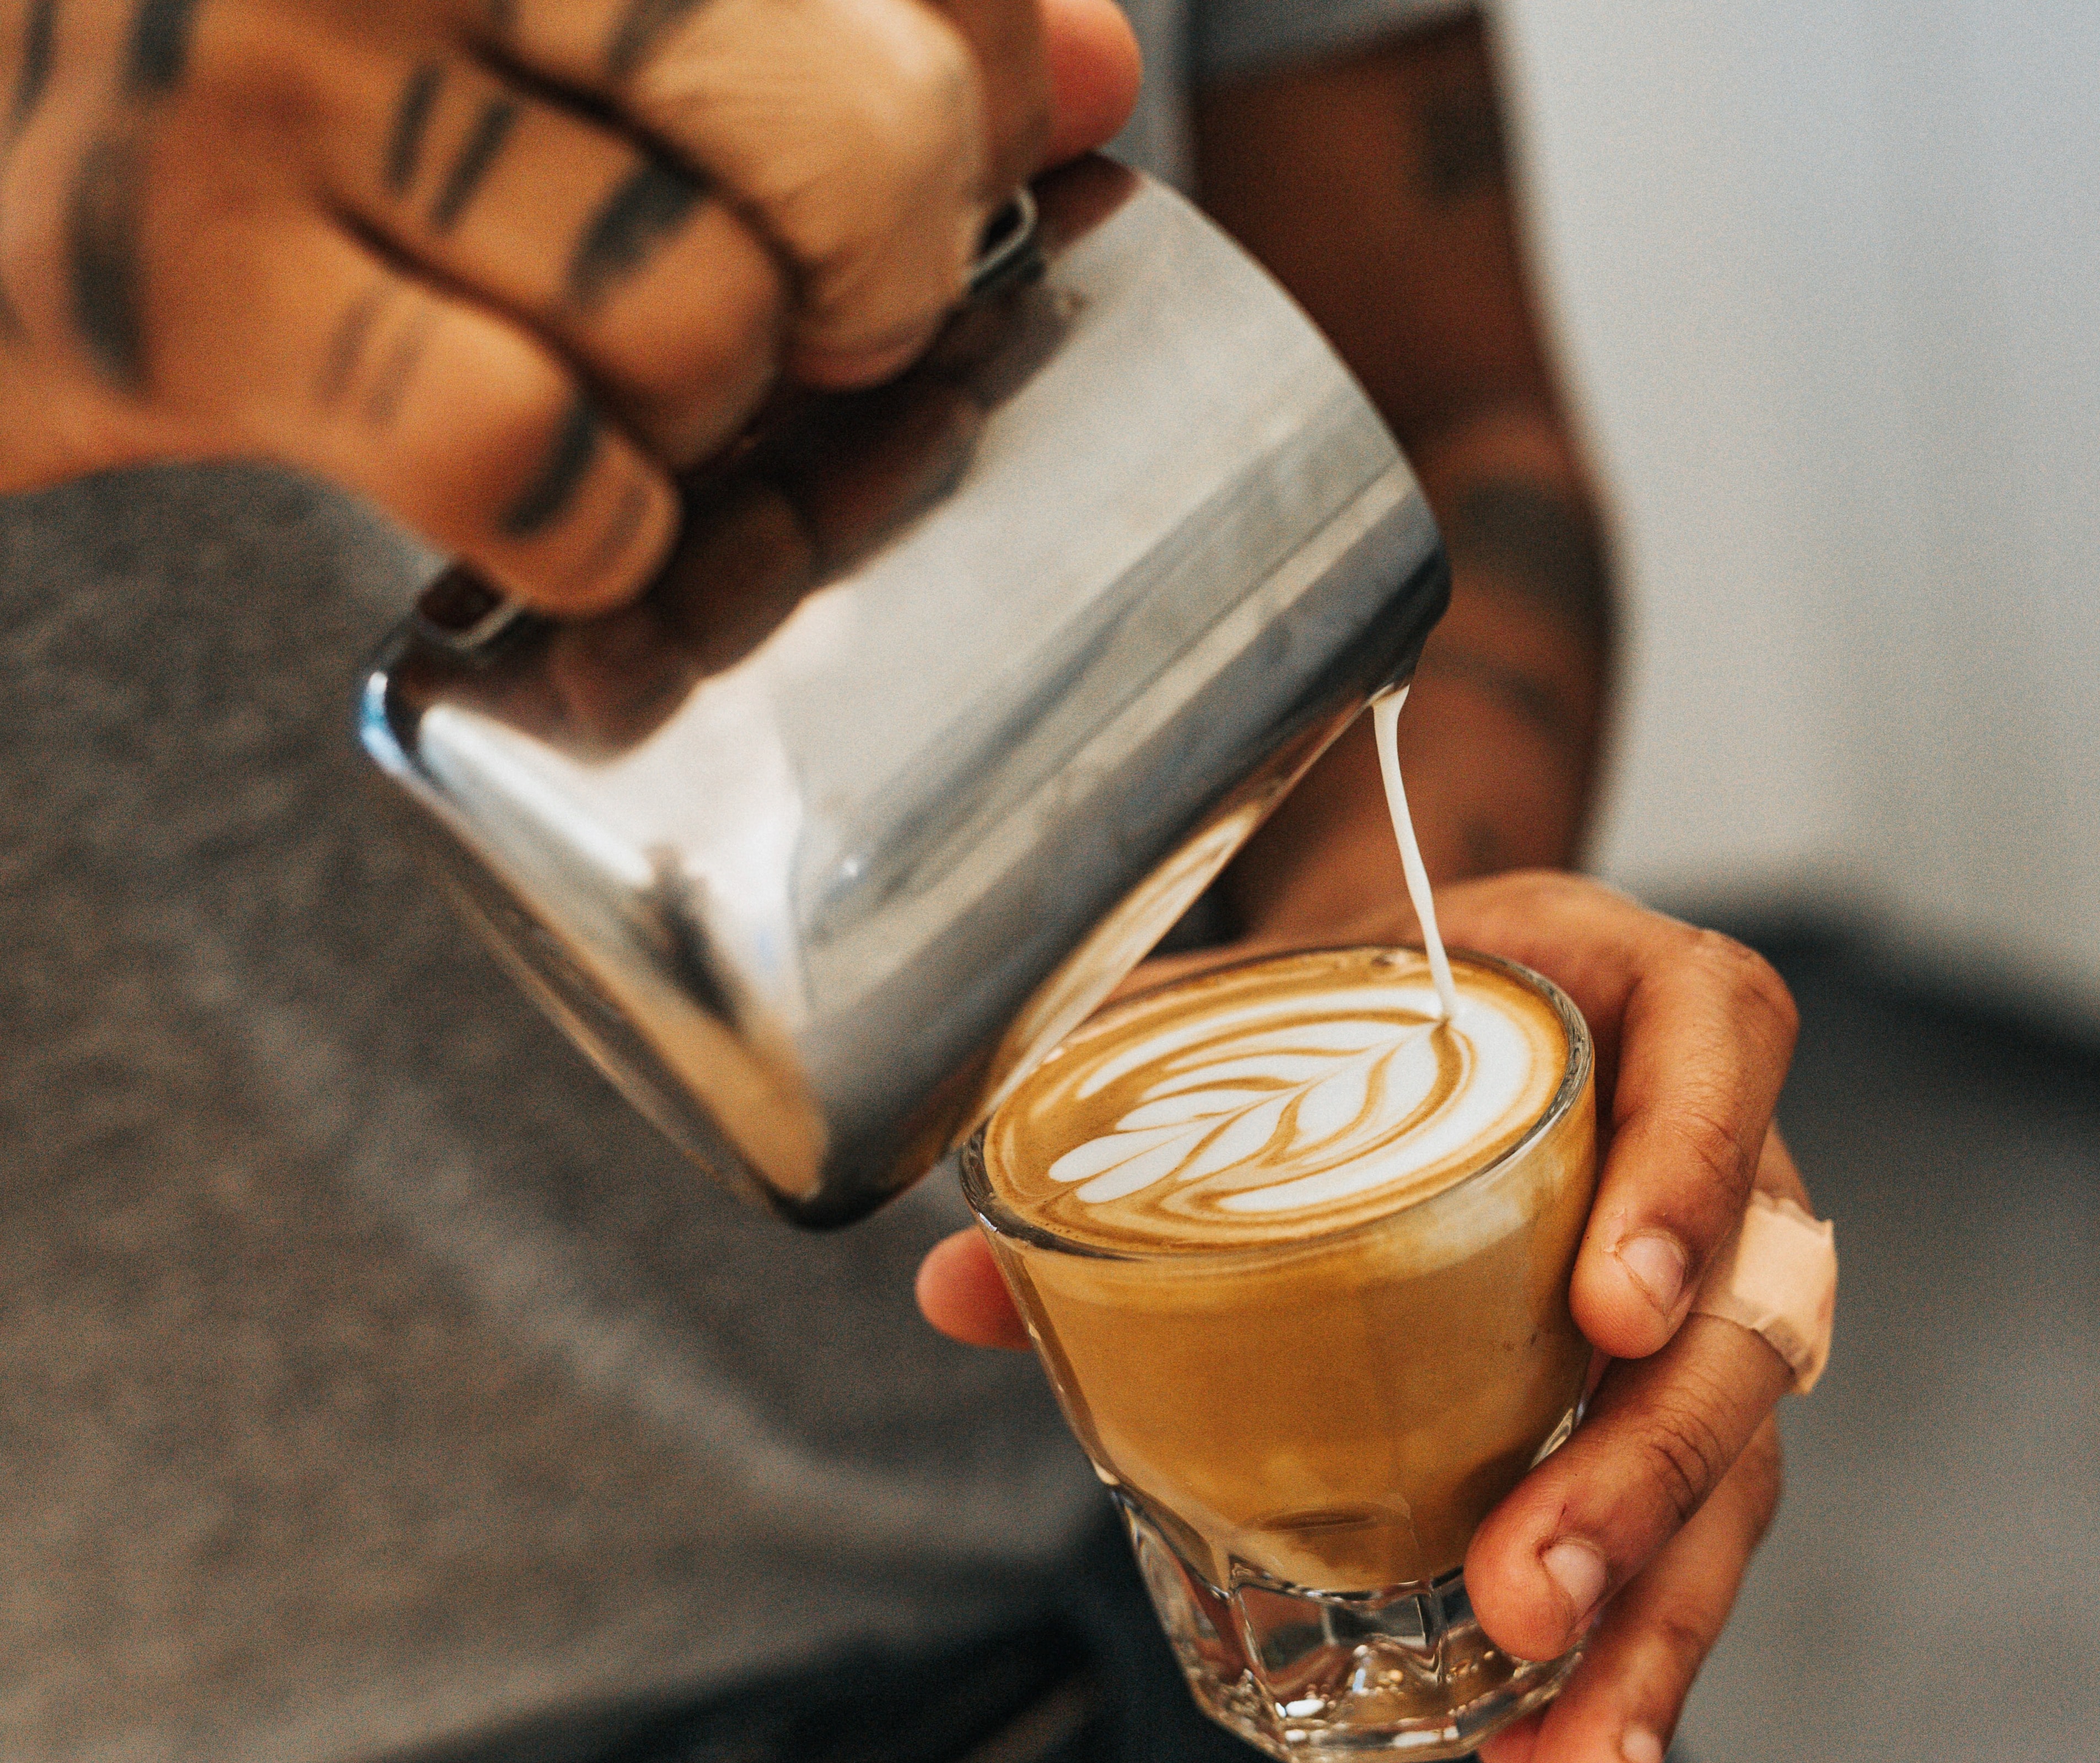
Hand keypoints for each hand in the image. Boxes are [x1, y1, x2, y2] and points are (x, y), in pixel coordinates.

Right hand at [0, 0, 1138, 610]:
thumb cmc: (290, 52)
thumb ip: (829, 1)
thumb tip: (1088, 66)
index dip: (969, 85)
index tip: (947, 144)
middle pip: (859, 135)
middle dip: (877, 272)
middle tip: (812, 307)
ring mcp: (263, 74)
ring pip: (702, 322)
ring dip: (701, 413)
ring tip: (611, 382)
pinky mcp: (172, 293)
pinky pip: (529, 460)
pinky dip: (588, 531)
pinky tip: (553, 506)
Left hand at [918, 871, 1806, 1762]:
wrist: (1430, 1005)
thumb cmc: (1369, 996)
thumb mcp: (1261, 1010)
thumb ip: (1124, 1104)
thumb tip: (951, 1284)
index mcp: (1636, 1003)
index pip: (1722, 1052)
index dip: (1689, 1178)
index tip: (1609, 1311)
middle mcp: (1713, 1155)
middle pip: (1743, 1317)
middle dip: (1643, 1474)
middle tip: (1530, 1594)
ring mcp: (1710, 1291)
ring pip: (1735, 1462)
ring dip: (1654, 1622)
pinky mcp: (1668, 1400)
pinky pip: (1684, 1531)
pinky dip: (1620, 1649)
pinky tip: (1548, 1758)